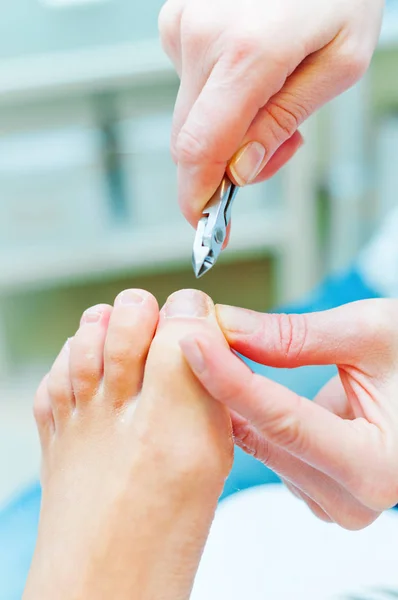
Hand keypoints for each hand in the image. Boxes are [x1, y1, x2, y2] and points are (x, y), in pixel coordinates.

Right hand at [158, 0, 383, 225]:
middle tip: (273, 151)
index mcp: (248, 53)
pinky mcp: (177, 20)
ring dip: (225, 127)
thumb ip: (282, 122)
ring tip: (273, 96)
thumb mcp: (339, 64)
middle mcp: (202, 38)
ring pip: (189, 114)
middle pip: (190, 140)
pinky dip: (216, 95)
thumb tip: (240, 170)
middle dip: (224, 164)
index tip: (205, 225)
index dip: (197, 196)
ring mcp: (183, 25)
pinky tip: (250, 69)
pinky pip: (188, 83)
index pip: (200, 149)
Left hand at [180, 299, 397, 529]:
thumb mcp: (371, 333)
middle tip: (193, 333)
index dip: (230, 378)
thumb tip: (230, 327)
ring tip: (219, 356)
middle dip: (222, 383)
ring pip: (260, 447)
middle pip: (264, 438)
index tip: (191, 343)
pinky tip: (245, 388)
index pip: (283, 420)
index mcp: (377, 463)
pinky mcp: (319, 491)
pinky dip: (251, 417)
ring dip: (234, 400)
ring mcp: (335, 501)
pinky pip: (268, 451)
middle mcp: (355, 498)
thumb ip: (298, 336)